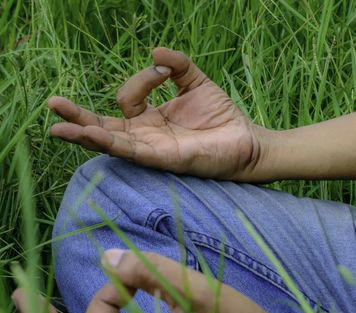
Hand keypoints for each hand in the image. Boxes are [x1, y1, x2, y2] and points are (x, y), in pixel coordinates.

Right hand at [48, 47, 270, 180]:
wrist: (245, 139)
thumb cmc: (221, 115)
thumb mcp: (196, 81)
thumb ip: (177, 64)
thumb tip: (154, 51)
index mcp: (150, 118)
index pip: (126, 98)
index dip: (141, 79)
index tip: (165, 71)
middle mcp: (145, 135)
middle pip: (102, 126)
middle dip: (77, 116)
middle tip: (52, 105)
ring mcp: (152, 149)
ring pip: (110, 142)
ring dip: (84, 134)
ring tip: (58, 127)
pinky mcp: (163, 160)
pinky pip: (132, 151)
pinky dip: (111, 142)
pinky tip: (92, 134)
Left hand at [81, 249, 307, 312]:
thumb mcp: (196, 291)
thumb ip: (152, 272)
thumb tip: (108, 257)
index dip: (102, 302)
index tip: (126, 277)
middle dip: (104, 302)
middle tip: (122, 276)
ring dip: (114, 304)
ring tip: (131, 280)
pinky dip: (129, 308)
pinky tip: (143, 291)